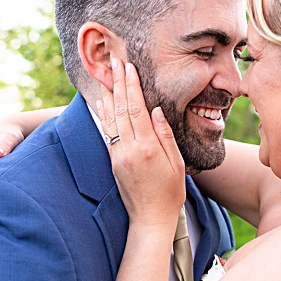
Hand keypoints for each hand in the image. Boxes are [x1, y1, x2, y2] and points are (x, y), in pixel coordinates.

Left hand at [100, 58, 185, 228]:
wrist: (150, 218)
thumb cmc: (170, 193)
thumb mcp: (177, 164)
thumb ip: (165, 136)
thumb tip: (157, 111)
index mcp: (147, 148)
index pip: (136, 109)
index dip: (131, 86)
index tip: (129, 67)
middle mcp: (129, 149)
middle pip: (121, 109)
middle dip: (117, 83)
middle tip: (114, 62)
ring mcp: (118, 155)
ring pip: (110, 118)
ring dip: (107, 95)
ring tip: (105, 76)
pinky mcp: (113, 161)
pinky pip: (106, 131)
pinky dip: (104, 114)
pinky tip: (102, 103)